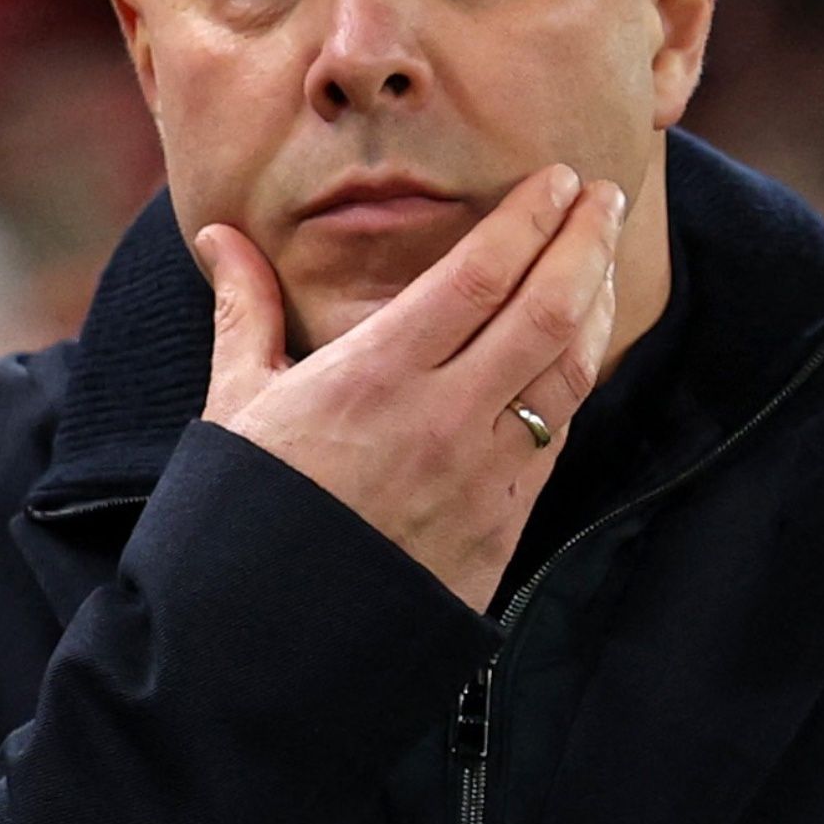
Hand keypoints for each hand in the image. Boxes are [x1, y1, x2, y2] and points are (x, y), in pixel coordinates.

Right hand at [194, 164, 624, 611]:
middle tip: (604, 196)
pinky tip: (576, 349)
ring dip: (596, 306)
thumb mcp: (236, 401)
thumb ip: (246, 308)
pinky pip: (554, 436)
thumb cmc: (241, 511)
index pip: (481, 275)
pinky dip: (572, 379)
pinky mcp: (502, 526)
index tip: (558, 178)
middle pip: (547, 311)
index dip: (531, 219)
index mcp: (374, 376)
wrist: (261, 645)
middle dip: (585, 244)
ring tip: (602, 258)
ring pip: (568, 374)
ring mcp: (482, 477)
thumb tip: (218, 233)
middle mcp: (442, 420)